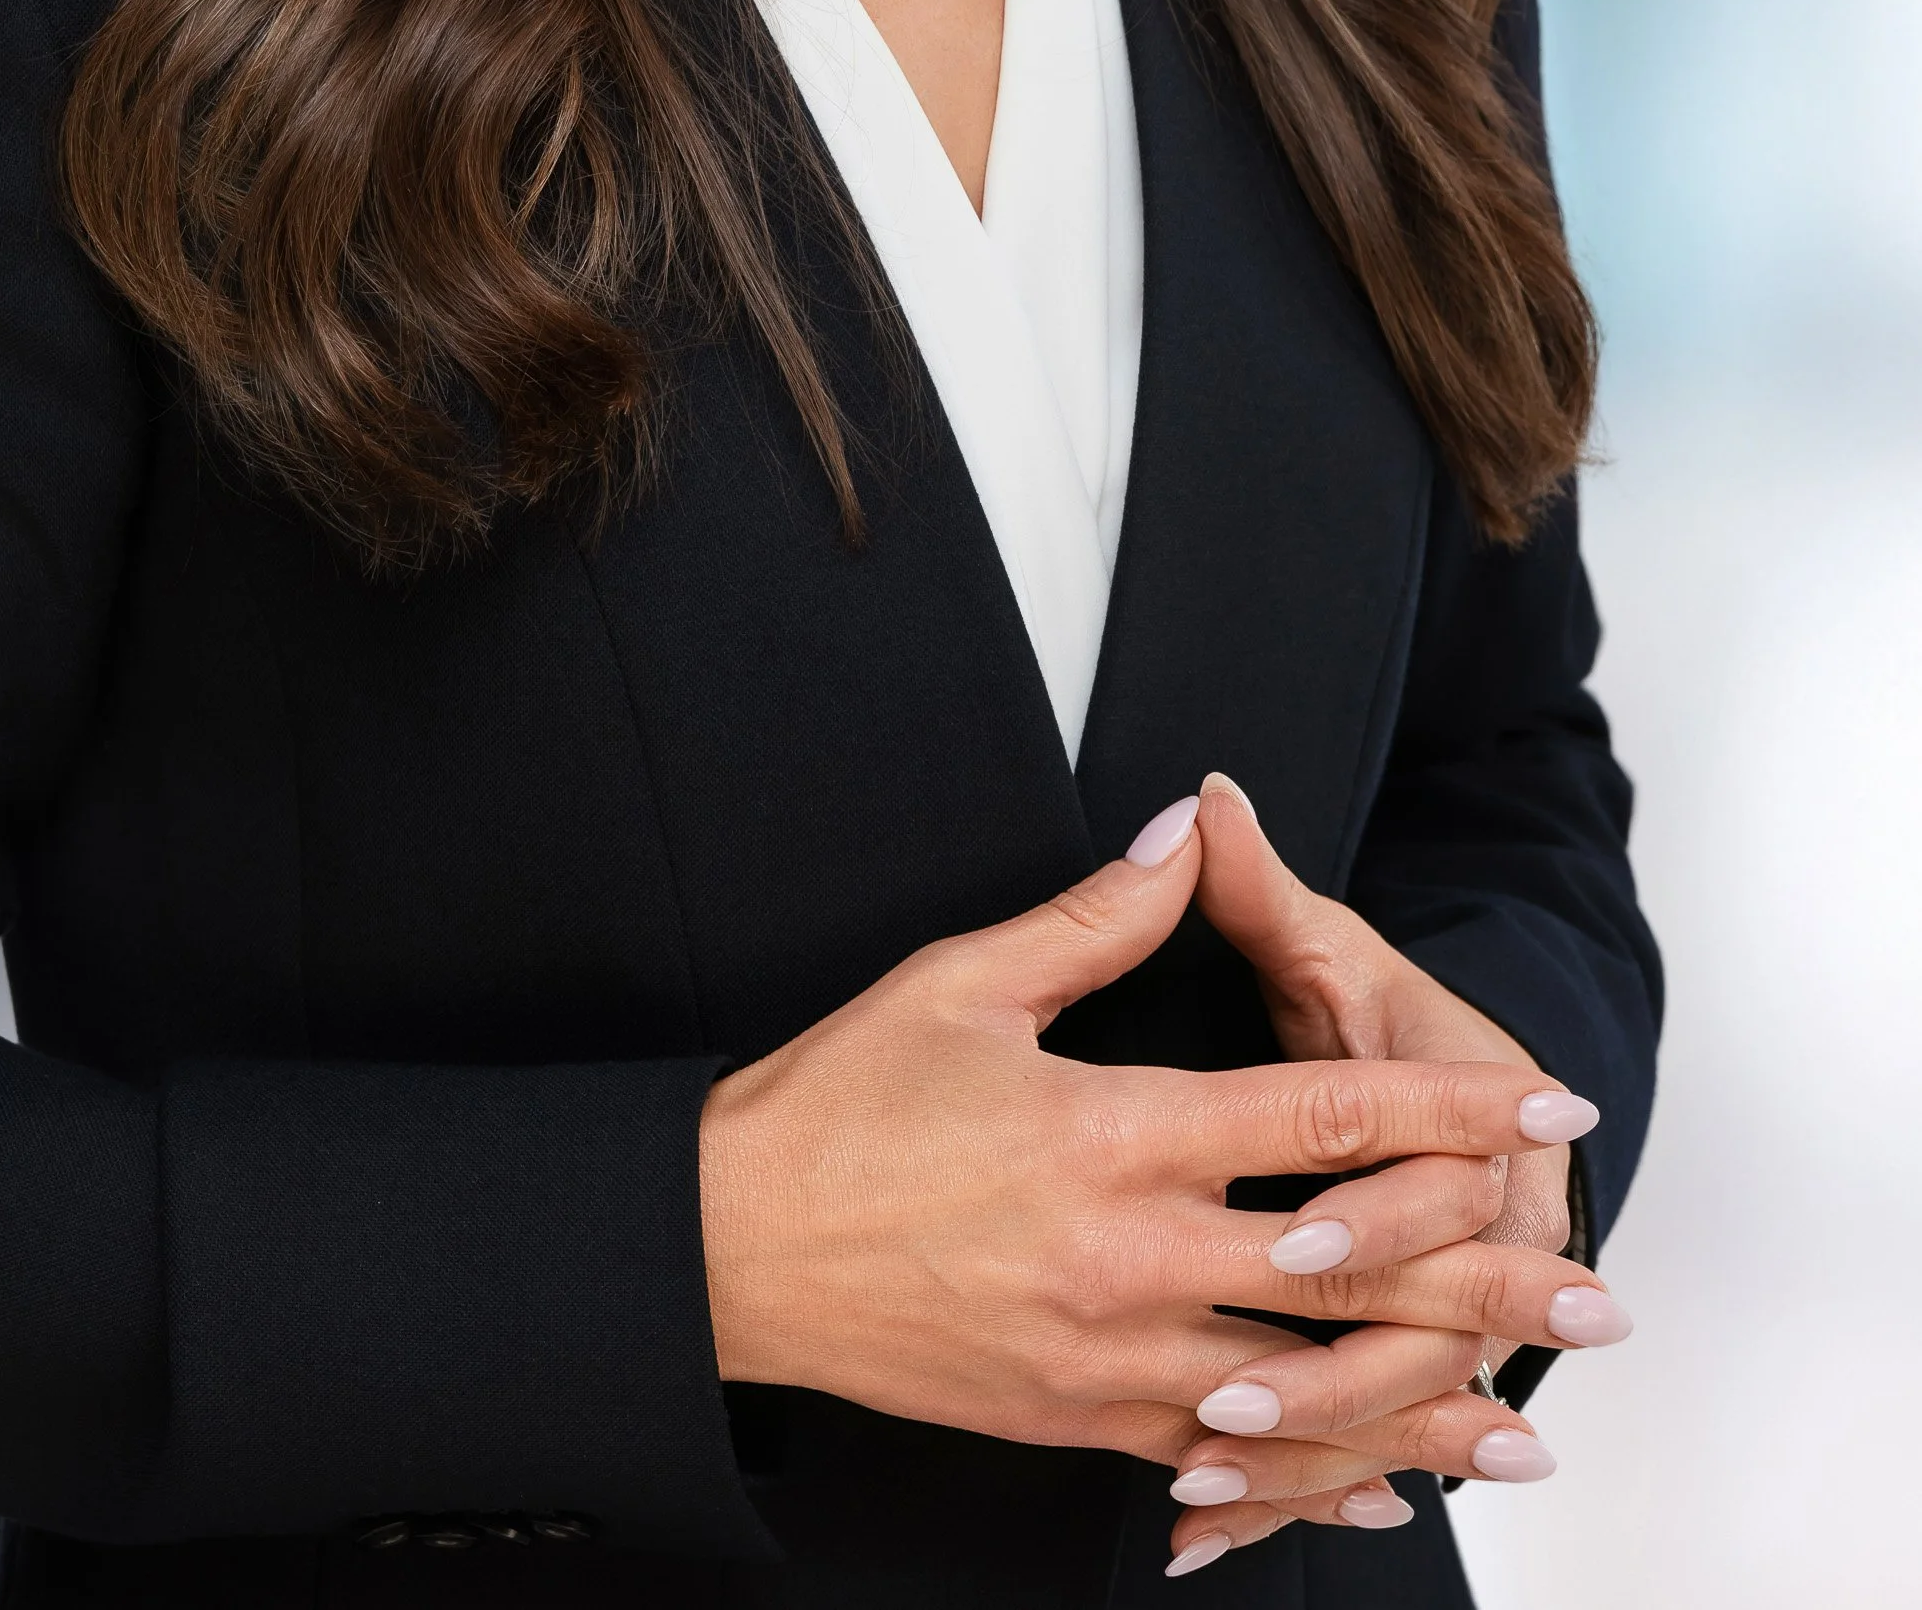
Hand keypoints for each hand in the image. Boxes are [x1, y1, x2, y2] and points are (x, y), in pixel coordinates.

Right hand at [696, 796, 1607, 1503]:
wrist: (727, 1247)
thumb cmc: (840, 1102)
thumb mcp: (964, 980)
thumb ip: (1096, 919)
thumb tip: (1185, 832)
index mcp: (1115, 1131)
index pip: (1321, 1122)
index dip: (1446, 1113)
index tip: (1541, 1104)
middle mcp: (1130, 1255)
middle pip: (1347, 1273)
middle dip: (1483, 1283)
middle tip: (1594, 1293)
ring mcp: (1104, 1355)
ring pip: (1301, 1389)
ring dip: (1424, 1407)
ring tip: (1524, 1427)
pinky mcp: (1070, 1419)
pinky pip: (1217, 1458)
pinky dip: (1308, 1477)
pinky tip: (1379, 1491)